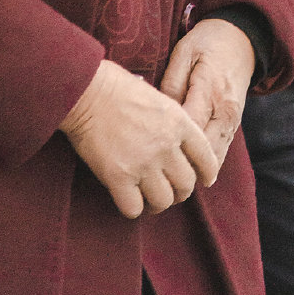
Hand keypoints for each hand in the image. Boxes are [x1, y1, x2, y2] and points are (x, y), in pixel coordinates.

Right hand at [60, 59, 218, 219]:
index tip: (204, 180)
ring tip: (147, 198)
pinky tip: (126, 198)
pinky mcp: (118, 177)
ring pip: (163, 201)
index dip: (207, 173)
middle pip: (186, 185)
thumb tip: (176, 141)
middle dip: (179, 192)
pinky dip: (132, 208)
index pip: (206, 157)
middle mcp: (166, 146)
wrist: (86, 89)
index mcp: (178, 123)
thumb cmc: (116, 86)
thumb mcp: (157, 96)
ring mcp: (143, 163)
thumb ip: (171, 122)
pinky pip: (134, 208)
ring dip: (157, 203)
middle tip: (168, 190)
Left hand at [160, 18, 255, 170]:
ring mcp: (233, 121)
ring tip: (168, 180)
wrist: (240, 40)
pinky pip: (220, 153)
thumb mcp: (183, 53)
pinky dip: (204, 166)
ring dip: (193, 170)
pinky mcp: (234, 126)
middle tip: (154, 176)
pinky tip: (185, 170)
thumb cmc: (206, 44)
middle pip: (204, 151)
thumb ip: (172, 84)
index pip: (189, 128)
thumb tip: (160, 115)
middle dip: (181, 166)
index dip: (168, 144)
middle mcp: (225, 111)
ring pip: (215, 159)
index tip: (145, 153)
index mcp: (209, 90)